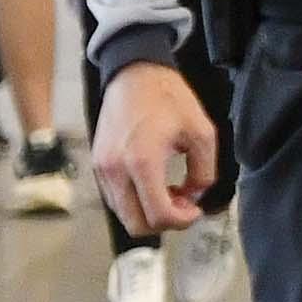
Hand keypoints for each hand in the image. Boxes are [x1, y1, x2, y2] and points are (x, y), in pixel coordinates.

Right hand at [95, 62, 220, 238]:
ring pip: (123, 214)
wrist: (135, 76)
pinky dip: (135, 201)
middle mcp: (115, 170)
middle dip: (164, 222)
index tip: (194, 210)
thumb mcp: (202, 133)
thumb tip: (195, 195)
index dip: (181, 221)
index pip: (157, 215)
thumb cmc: (167, 98)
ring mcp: (102, 169)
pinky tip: (154, 184)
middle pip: (135, 224)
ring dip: (148, 212)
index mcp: (142, 162)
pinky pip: (115, 198)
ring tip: (171, 192)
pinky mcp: (98, 165)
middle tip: (184, 205)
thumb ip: (204, 171)